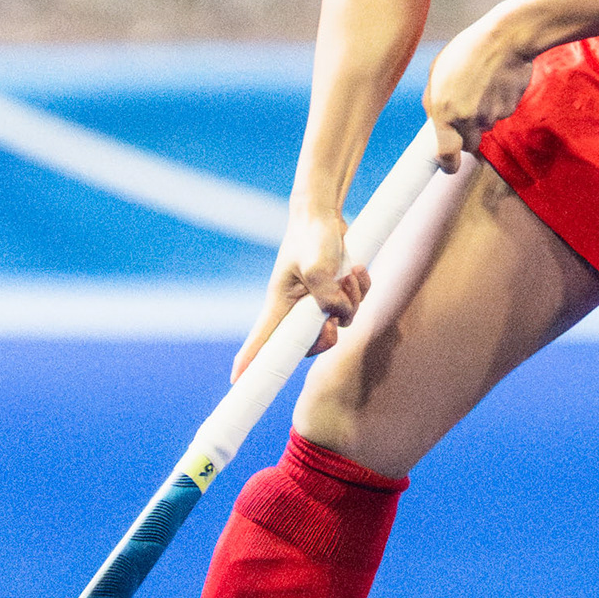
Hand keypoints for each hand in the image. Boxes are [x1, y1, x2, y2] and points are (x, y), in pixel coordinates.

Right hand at [231, 208, 369, 380]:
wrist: (324, 215)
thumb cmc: (312, 237)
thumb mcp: (319, 266)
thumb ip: (327, 297)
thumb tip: (339, 317)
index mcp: (280, 303)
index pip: (261, 338)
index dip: (249, 361)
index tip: (236, 382)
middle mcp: (297, 308)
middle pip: (313, 343)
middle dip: (331, 332)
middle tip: (336, 318)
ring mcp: (317, 301)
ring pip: (341, 322)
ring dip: (352, 299)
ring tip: (348, 274)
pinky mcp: (335, 292)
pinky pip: (355, 304)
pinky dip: (361, 289)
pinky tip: (357, 270)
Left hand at [425, 9, 536, 162]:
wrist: (505, 37)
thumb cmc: (467, 50)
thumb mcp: (437, 71)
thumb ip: (433, 101)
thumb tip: (434, 121)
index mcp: (445, 111)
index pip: (447, 154)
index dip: (448, 164)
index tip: (449, 166)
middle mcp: (468, 118)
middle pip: (470, 143)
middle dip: (469, 132)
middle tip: (468, 106)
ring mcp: (491, 115)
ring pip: (486, 125)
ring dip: (484, 113)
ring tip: (482, 83)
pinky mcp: (510, 108)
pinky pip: (502, 113)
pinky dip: (499, 102)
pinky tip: (497, 81)